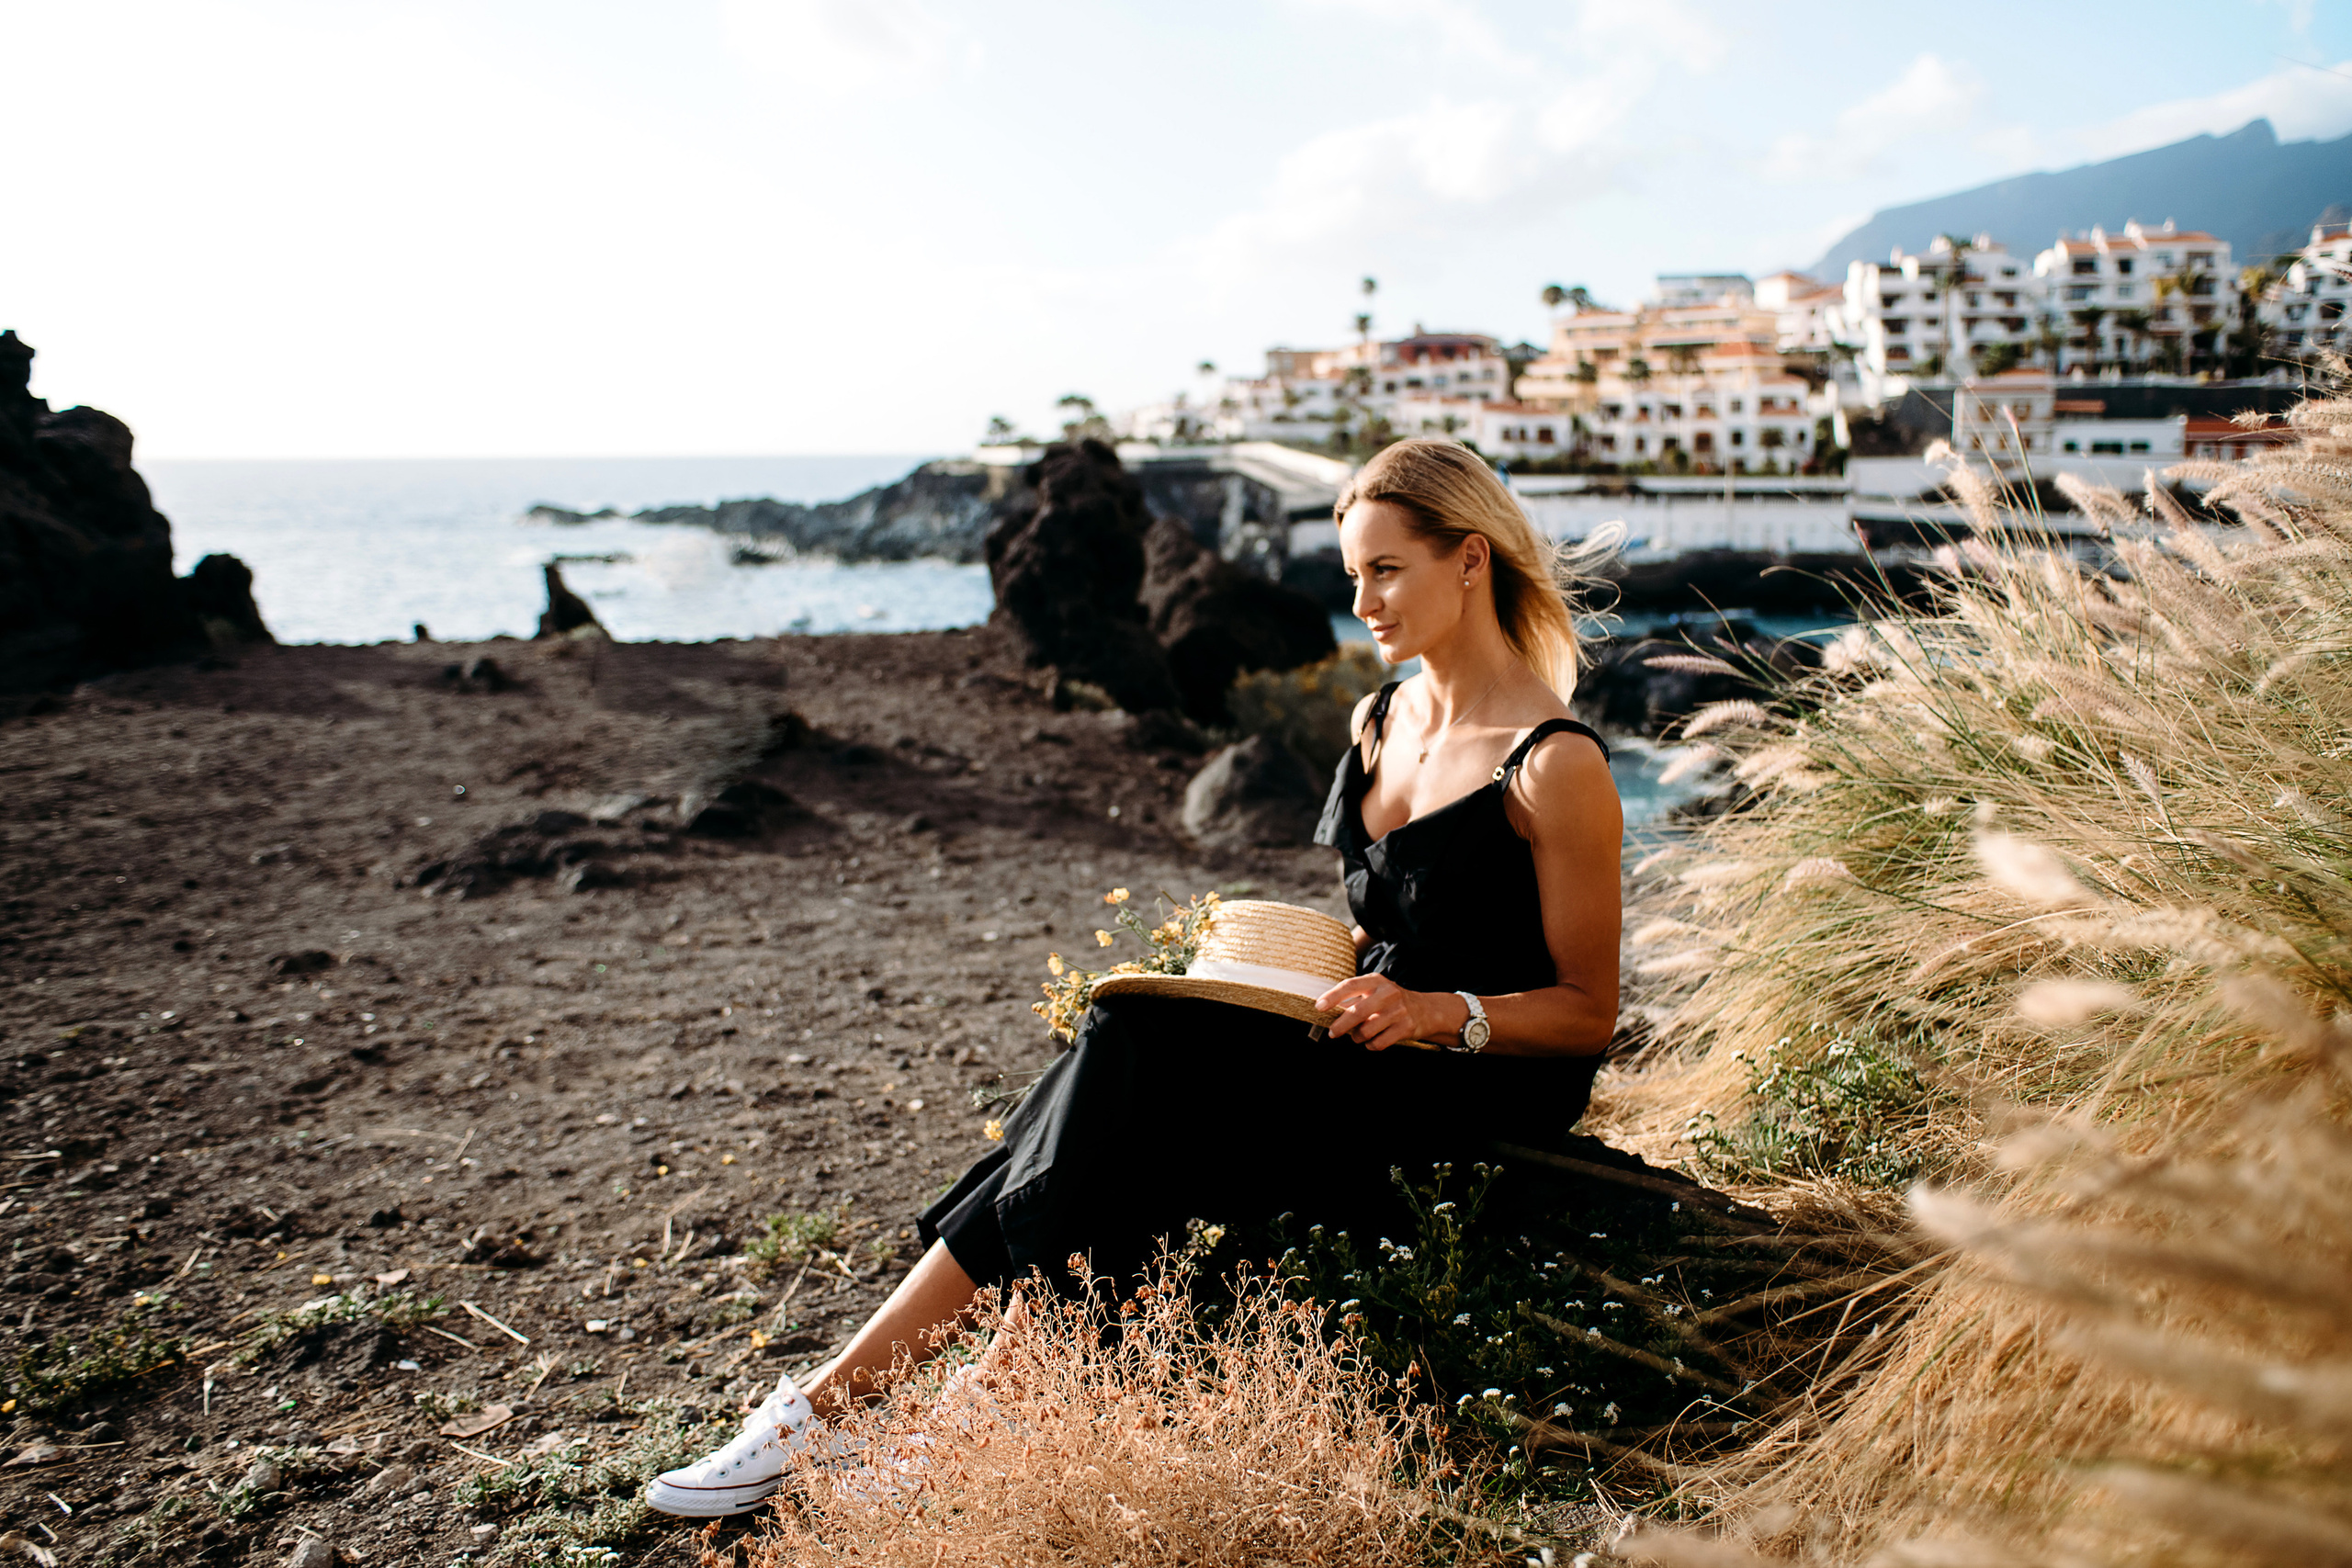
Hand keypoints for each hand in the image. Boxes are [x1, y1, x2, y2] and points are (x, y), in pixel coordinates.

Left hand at [1314, 973, 1439, 1051]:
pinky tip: (1372, 1040)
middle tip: (1332, 1033)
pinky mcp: (1406, 1028)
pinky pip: (1378, 1043)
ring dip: (1357, 1037)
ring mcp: (1398, 1011)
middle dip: (1340, 1025)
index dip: (1332, 996)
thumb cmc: (1390, 1001)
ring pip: (1366, 1031)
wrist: (1425, 1010)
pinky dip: (1370, 1045)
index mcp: (1376, 981)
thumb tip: (1325, 1010)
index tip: (1319, 1006)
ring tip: (1359, 1035)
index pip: (1350, 985)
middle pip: (1357, 1012)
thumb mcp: (1374, 992)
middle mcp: (1388, 993)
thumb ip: (1353, 999)